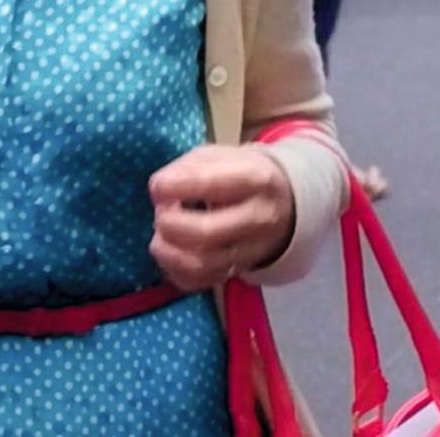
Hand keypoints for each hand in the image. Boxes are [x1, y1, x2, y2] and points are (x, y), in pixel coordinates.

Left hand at [149, 145, 296, 291]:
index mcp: (255, 180)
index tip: (157, 186)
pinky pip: (198, 282)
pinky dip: (174, 271)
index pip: (211, 185)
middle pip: (206, 233)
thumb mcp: (218, 156)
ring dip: (168, 251)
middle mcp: (258, 219)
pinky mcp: (236, 274)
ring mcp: (250, 252)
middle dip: (170, 224)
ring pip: (201, 265)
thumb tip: (158, 190)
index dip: (175, 186)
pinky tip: (170, 252)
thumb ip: (186, 168)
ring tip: (160, 235)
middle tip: (160, 214)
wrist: (283, 206)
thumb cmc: (241, 175)